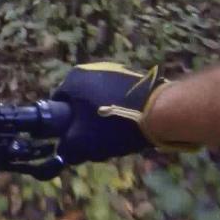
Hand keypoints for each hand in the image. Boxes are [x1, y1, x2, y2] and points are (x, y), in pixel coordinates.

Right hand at [50, 62, 189, 163]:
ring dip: (102, 115)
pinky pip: (117, 95)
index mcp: (73, 79)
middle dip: (85, 120)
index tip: (75, 137)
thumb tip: (62, 152)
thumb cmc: (114, 125)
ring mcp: (114, 69)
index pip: (58, 103)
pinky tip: (129, 125)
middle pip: (79, 101)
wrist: (161, 113)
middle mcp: (90, 68)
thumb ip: (66, 148)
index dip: (64, 123)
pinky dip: (119, 109)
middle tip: (96, 139)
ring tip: (116, 134)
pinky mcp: (133, 75)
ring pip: (99, 98)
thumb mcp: (83, 142)